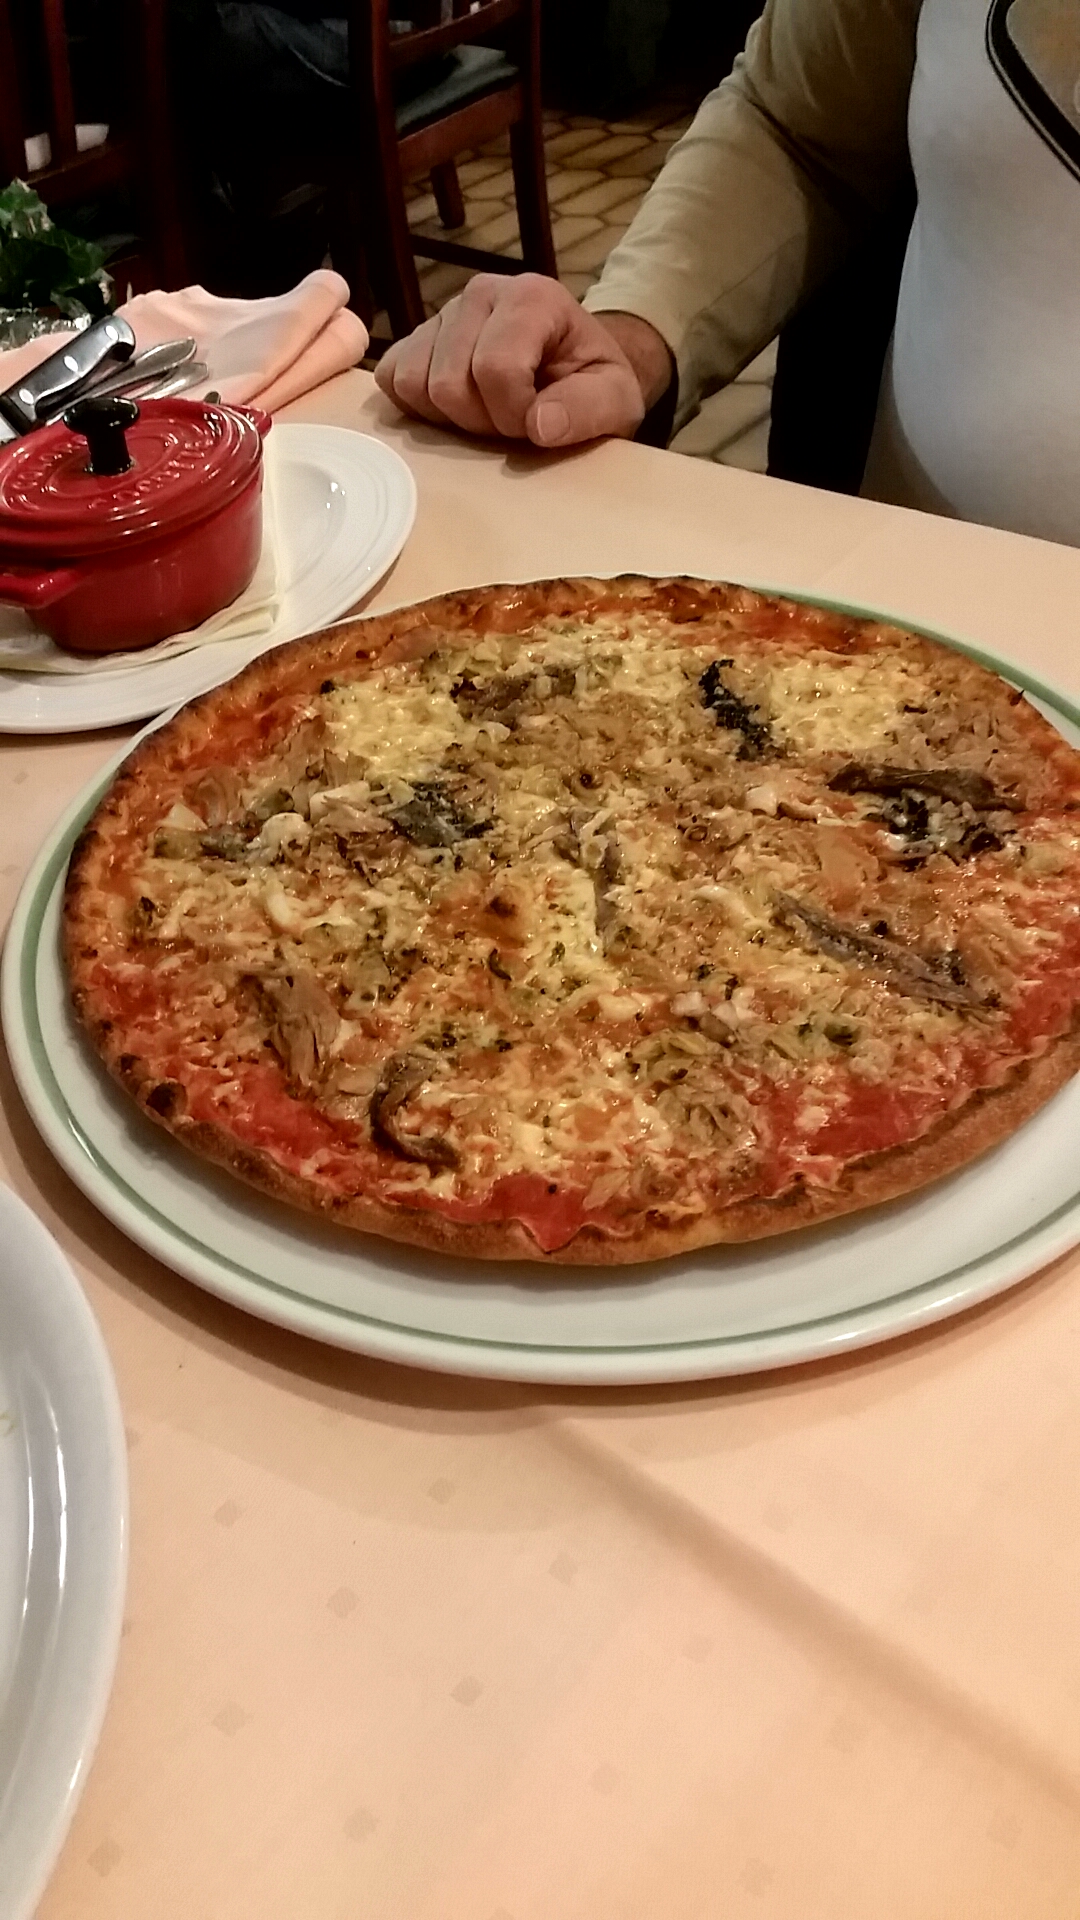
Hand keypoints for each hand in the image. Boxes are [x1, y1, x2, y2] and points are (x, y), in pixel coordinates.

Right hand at [374, 273, 672, 447]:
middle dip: (483, 421)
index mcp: (531, 297)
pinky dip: (420, 409)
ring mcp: (442, 314)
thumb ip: (588, 410)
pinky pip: (393, 381)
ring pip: (415, 385)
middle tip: (513, 422)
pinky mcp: (416, 338)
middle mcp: (480, 293)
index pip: (496, 369)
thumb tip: (540, 425)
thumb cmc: (594, 384)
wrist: (576, 369)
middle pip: (450, 383)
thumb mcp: (616, 401)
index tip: (537, 424)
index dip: (513, 415)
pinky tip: (458, 410)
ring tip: (488, 414)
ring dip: (452, 419)